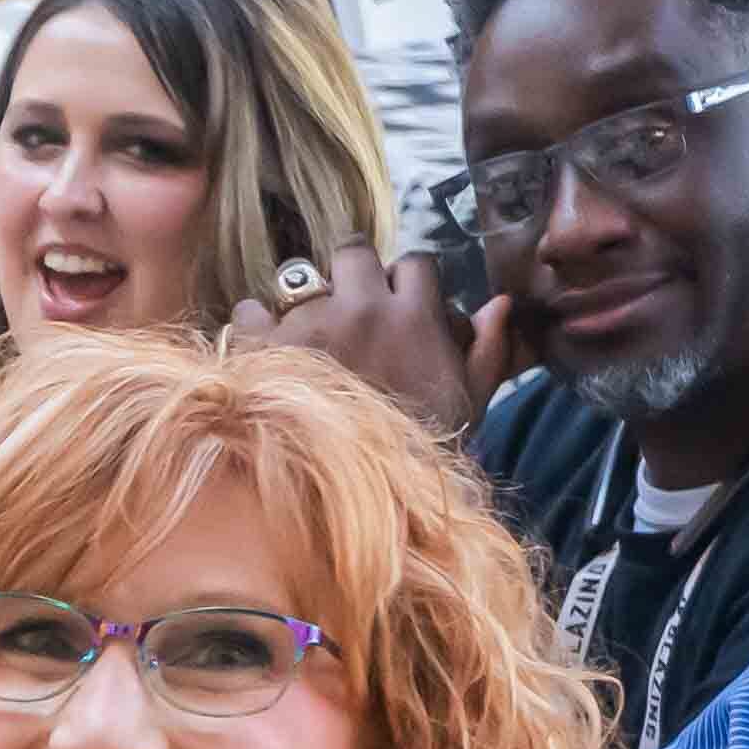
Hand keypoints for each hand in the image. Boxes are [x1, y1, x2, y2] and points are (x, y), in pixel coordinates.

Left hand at [243, 243, 495, 434]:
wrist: (355, 496)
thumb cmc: (419, 454)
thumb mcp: (469, 406)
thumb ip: (488, 351)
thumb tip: (498, 303)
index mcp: (414, 317)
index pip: (414, 262)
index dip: (405, 280)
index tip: (397, 302)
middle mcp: (361, 308)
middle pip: (353, 251)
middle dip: (352, 271)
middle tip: (348, 303)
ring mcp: (308, 323)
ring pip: (298, 277)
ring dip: (302, 299)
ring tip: (305, 330)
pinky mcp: (263, 346)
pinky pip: (249, 309)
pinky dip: (254, 324)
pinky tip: (265, 347)